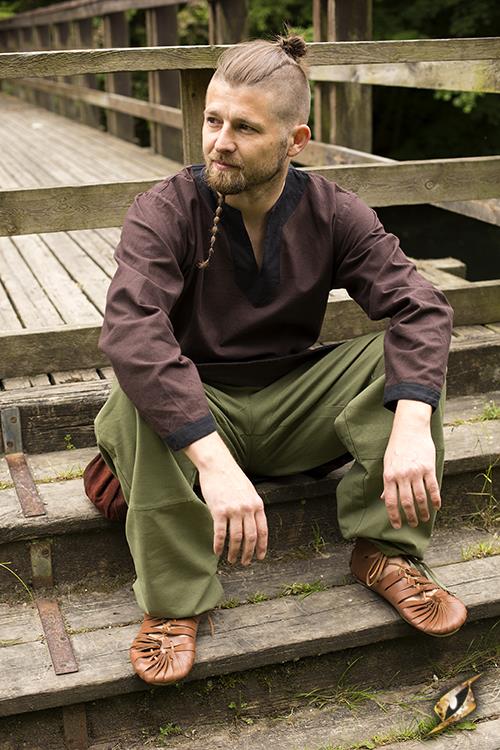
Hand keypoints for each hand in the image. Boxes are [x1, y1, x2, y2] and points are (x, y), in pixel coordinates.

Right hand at [184, 433, 267, 563]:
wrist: (217, 464)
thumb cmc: (232, 477)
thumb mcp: (249, 491)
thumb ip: (252, 507)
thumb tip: (252, 524)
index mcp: (257, 504)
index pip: (263, 530)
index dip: (262, 546)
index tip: (260, 557)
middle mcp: (247, 509)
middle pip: (250, 537)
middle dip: (248, 553)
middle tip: (244, 562)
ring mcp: (233, 510)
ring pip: (236, 538)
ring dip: (234, 552)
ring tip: (231, 560)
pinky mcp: (218, 510)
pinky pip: (220, 533)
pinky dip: (219, 545)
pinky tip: (217, 552)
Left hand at [381, 400, 440, 528]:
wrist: (409, 429)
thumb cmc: (396, 447)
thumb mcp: (387, 464)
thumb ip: (387, 483)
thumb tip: (383, 499)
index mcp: (389, 476)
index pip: (390, 501)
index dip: (394, 516)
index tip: (397, 526)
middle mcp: (402, 475)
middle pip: (406, 502)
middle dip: (410, 517)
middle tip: (413, 524)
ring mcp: (416, 472)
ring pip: (421, 497)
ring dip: (424, 511)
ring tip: (425, 518)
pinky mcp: (428, 467)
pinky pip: (433, 487)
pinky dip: (435, 499)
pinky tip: (437, 506)